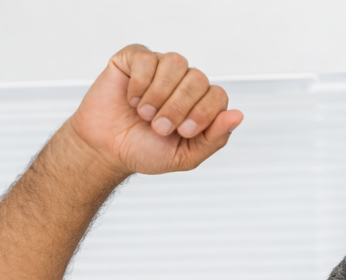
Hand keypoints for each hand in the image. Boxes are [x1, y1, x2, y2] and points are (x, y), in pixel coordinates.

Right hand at [66, 44, 243, 177]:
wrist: (107, 150)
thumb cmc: (146, 151)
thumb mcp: (186, 156)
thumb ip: (215, 138)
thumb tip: (238, 115)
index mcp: (200, 104)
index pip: (217, 95)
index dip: (203, 113)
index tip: (183, 132)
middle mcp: (184, 82)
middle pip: (198, 78)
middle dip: (179, 107)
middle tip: (159, 127)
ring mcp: (160, 68)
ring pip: (175, 62)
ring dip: (160, 93)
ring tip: (145, 114)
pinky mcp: (135, 59)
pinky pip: (146, 58)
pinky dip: (139, 82)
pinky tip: (131, 99)